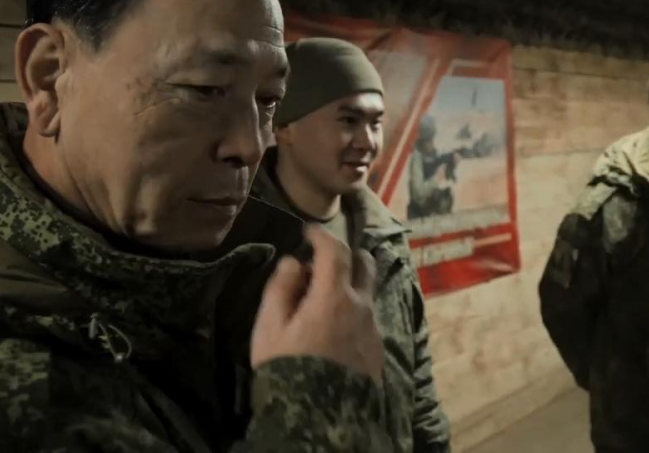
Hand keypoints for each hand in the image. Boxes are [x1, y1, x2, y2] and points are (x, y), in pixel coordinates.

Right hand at [250, 224, 385, 382]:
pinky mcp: (379, 349)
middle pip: (366, 264)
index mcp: (334, 296)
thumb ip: (281, 289)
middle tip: (324, 264)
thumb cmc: (286, 368)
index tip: (309, 232)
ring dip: (352, 286)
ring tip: (327, 301)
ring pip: (368, 293)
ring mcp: (374, 328)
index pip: (335, 250)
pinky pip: (369, 319)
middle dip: (347, 255)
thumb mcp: (269, 328)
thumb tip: (293, 262)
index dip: (321, 236)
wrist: (320, 415)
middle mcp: (361, 306)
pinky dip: (354, 312)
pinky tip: (336, 330)